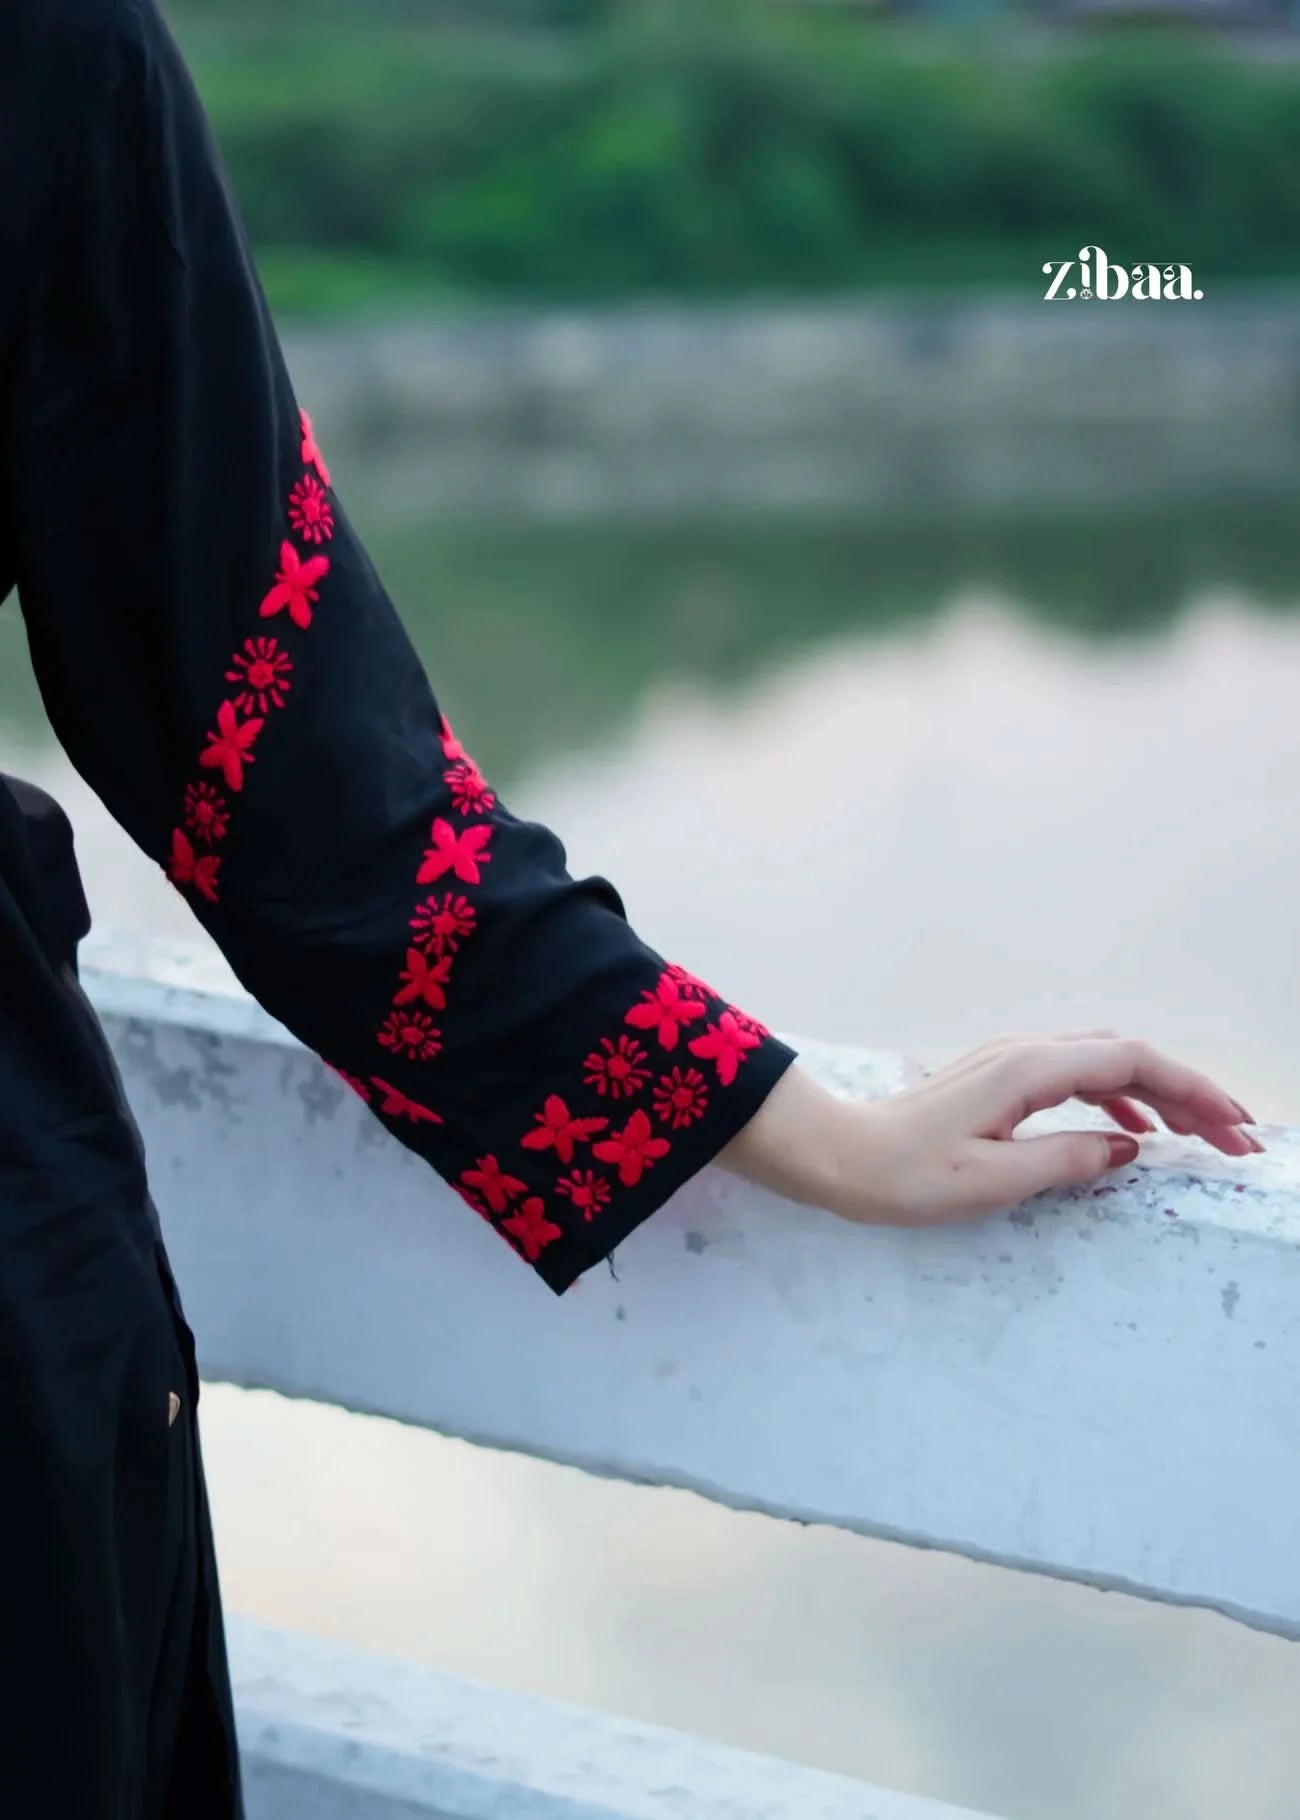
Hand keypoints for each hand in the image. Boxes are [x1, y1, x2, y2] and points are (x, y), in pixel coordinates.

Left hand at [720, 1029, 1263, 1229]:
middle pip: (1128, 1056)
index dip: (1192, 1090)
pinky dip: (1118, 1096)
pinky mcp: (999, 1080)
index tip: (1233, 1127)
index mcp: (1027, 1068)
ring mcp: (1011, 1061)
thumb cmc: (901, 1173)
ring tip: (1200, 1134)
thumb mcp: (990, 1180)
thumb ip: (1066, 1160)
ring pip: (1105, 1064)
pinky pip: (1077, 1077)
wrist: (836, 1153)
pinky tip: (1133, 1126)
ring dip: (1158, 1094)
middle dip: (1189, 1092)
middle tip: (1237, 1138)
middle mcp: (1024, 1052)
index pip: (1132, 1062)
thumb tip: (1127, 1144)